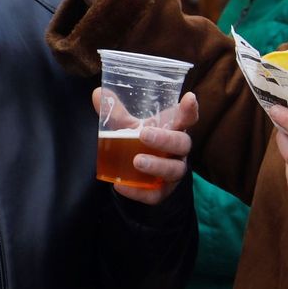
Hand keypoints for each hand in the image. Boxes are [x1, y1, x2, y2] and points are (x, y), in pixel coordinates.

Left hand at [99, 90, 197, 204]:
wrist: (140, 174)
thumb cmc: (141, 143)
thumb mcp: (129, 126)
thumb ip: (116, 112)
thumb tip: (97, 93)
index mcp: (174, 130)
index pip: (187, 118)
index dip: (190, 110)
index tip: (189, 98)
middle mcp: (178, 151)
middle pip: (182, 144)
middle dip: (165, 139)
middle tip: (144, 135)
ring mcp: (173, 172)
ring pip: (174, 170)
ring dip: (156, 165)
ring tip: (137, 161)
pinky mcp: (162, 192)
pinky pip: (155, 194)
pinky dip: (139, 192)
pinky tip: (121, 186)